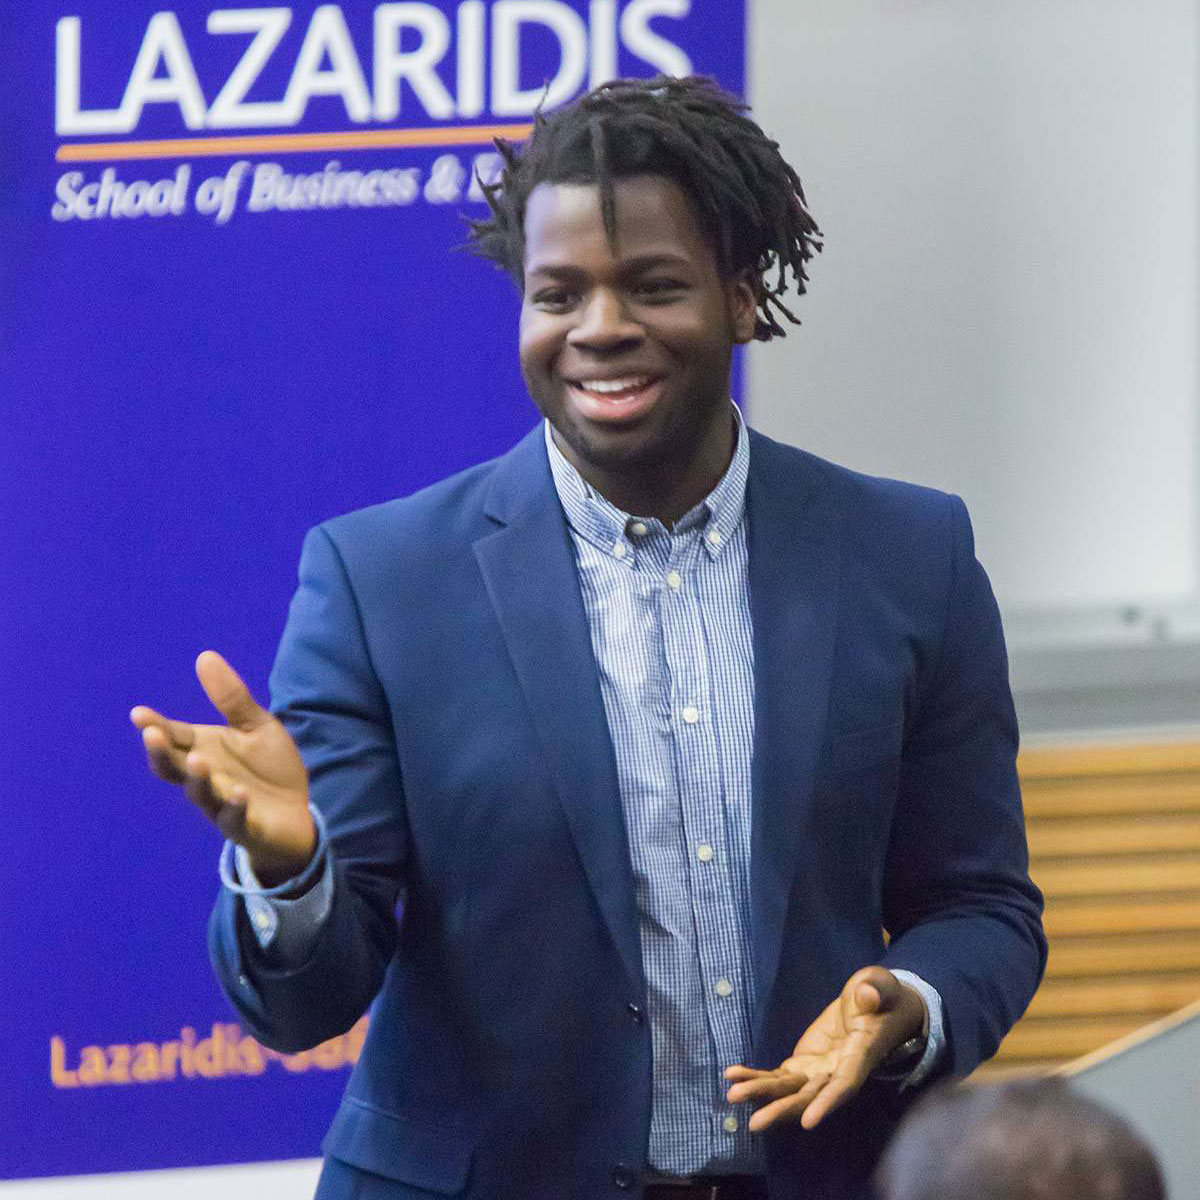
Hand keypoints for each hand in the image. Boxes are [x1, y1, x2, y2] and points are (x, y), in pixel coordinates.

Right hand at [131, 651, 314, 885]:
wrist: (297, 812)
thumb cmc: (269, 768)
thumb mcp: (256, 726)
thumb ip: (232, 698)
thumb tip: (204, 656)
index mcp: (204, 750)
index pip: (173, 737)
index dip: (155, 727)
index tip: (138, 713)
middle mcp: (206, 778)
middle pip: (174, 768)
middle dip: (162, 752)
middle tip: (152, 735)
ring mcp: (222, 805)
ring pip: (201, 794)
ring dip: (197, 778)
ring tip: (198, 760)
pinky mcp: (245, 827)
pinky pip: (235, 820)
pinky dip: (235, 807)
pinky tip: (239, 794)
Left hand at [724, 966, 925, 1131]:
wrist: (877, 1008)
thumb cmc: (882, 996)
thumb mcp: (881, 986)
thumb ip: (876, 989)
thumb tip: (868, 995)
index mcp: (860, 1055)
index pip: (844, 1084)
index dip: (827, 1102)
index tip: (807, 1122)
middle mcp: (837, 1071)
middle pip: (809, 1097)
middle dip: (782, 1110)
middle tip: (754, 1123)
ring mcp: (818, 1071)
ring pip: (788, 1090)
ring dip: (761, 1095)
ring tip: (732, 1095)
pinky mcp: (803, 1064)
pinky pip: (778, 1076)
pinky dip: (756, 1077)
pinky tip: (731, 1075)